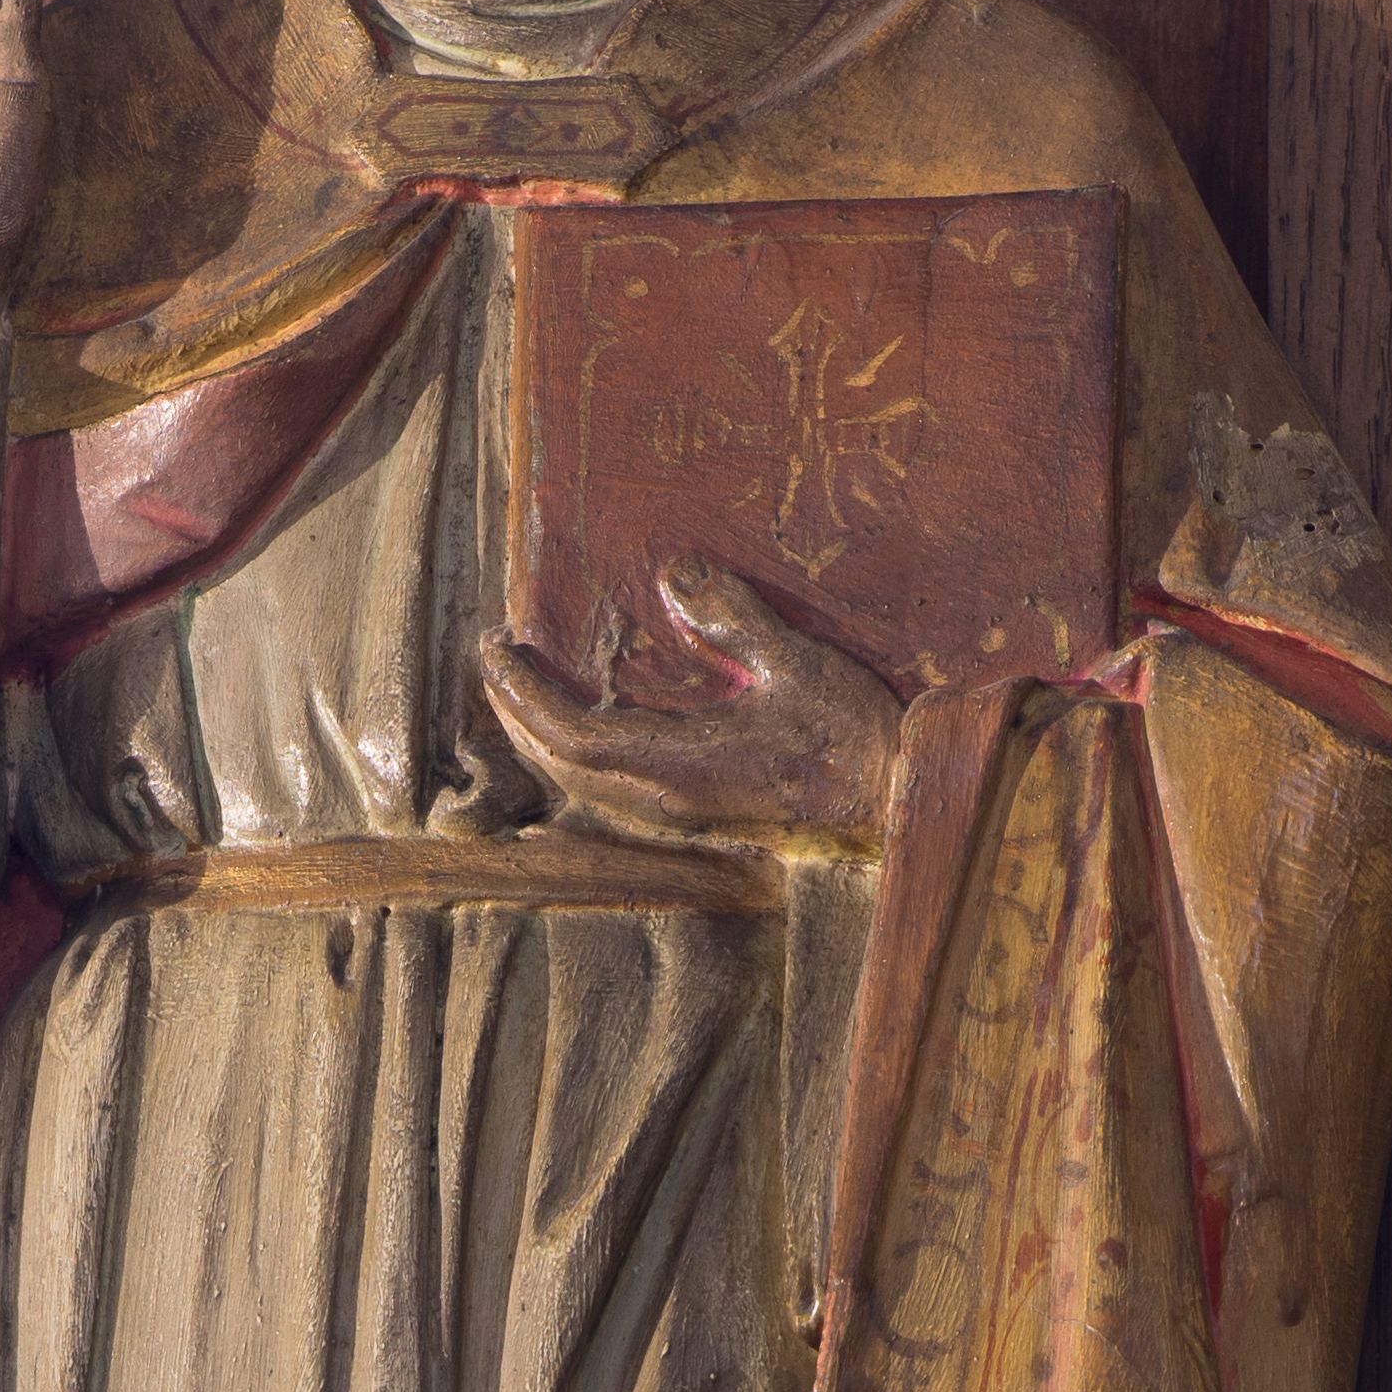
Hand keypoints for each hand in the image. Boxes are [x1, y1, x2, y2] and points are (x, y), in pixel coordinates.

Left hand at [484, 561, 900, 843]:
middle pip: (560, 764)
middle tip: (495, 658)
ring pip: (580, 784)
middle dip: (516, 712)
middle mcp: (664, 801)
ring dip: (541, 737)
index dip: (522, 693)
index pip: (569, 734)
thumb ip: (734, 619)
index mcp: (677, 765)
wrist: (896, 804)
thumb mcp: (796, 664)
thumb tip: (678, 573)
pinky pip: (608, 791)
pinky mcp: (694, 818)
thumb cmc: (852, 736)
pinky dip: (576, 755)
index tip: (496, 647)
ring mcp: (678, 816)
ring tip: (523, 689)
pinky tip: (583, 726)